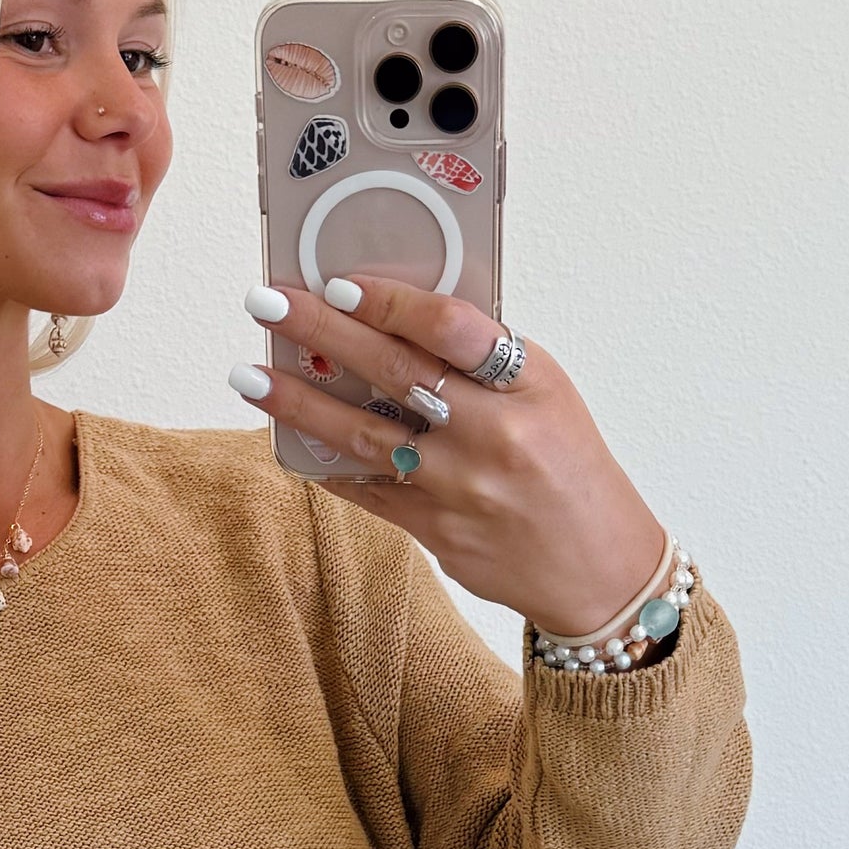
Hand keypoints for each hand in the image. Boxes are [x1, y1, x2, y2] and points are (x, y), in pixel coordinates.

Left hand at [233, 274, 667, 636]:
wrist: (597, 567)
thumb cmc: (569, 468)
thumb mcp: (547, 395)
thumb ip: (482, 361)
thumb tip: (396, 319)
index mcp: (525, 385)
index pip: (449, 327)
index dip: (387, 300)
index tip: (337, 282)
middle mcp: (491, 434)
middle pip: (392, 371)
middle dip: (321, 332)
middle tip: (266, 304)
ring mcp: (458, 487)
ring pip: (362, 434)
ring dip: (298, 403)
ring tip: (250, 376)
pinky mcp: (433, 531)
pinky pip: (365, 489)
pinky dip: (324, 463)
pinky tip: (287, 440)